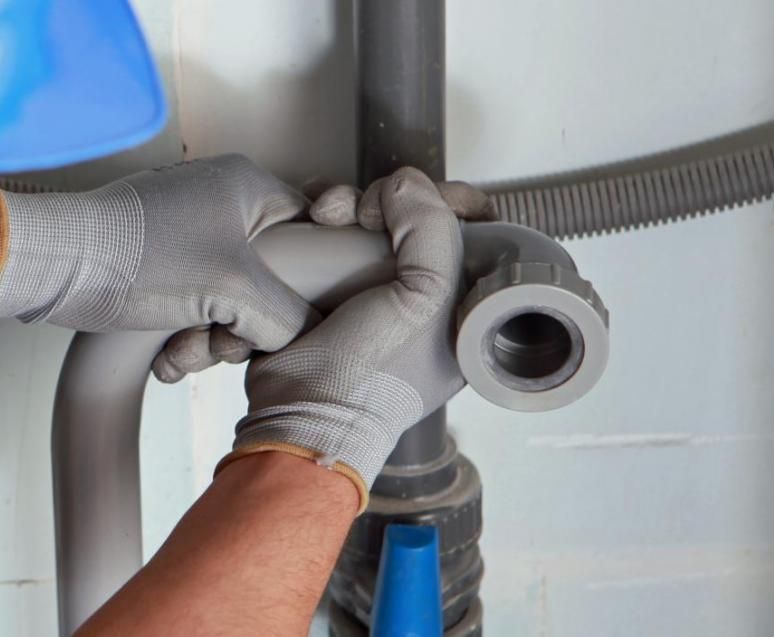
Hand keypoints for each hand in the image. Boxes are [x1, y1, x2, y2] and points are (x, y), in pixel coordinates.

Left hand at [0, 154, 313, 381]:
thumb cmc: (139, 258)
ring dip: (209, 340)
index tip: (292, 305)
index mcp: (248, 188)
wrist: (55, 267)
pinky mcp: (158, 265)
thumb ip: (289, 314)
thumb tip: (305, 335)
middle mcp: (219, 204)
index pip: (313, 228)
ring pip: (229, 303)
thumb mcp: (235, 290)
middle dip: (244, 325)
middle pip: (270, 279)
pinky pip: (192, 308)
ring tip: (179, 350)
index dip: (311, 275)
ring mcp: (186, 235)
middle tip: (221, 338)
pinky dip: (181, 338)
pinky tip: (163, 357)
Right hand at [227, 167, 471, 498]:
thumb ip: (432, 230)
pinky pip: (328, 234)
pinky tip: (309, 220)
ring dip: (344, 204)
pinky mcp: (323, 286)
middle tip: (364, 212)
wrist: (299, 412)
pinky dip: (317, 218)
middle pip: (414, 214)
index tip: (425, 199)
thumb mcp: (425, 298)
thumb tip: (403, 185)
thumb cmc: (369, 381)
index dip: (449, 202)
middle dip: (387, 198)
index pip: (474, 230)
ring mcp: (368, 290)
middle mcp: (418, 296)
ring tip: (325, 217)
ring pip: (367, 218)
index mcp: (462, 306)